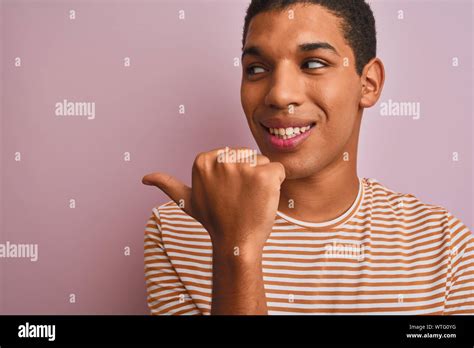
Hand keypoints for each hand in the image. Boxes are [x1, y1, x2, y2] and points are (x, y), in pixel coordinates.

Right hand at [142, 147, 285, 252]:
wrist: (236, 243)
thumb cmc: (214, 221)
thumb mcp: (187, 201)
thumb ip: (168, 185)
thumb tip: (144, 178)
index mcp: (203, 160)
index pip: (232, 154)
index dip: (233, 174)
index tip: (225, 193)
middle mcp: (221, 159)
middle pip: (248, 156)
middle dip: (248, 175)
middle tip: (238, 198)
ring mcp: (243, 167)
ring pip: (263, 162)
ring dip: (262, 180)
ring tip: (249, 199)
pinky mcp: (264, 175)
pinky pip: (278, 170)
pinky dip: (276, 184)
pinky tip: (263, 199)